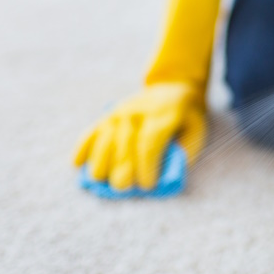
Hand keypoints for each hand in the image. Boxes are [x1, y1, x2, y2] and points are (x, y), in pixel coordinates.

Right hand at [73, 82, 205, 189]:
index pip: (149, 142)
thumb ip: (185, 152)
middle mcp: (138, 112)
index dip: (146, 165)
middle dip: (122, 167)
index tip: (147, 184)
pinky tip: (76, 163)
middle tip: (123, 187)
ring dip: (100, 159)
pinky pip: (92, 130)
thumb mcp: (197, 129)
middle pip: (124, 142)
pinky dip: (82, 146)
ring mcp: (121, 111)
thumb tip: (166, 176)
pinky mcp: (109, 114)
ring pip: (105, 137)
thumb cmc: (187, 117)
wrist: (173, 86)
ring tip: (99, 179)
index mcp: (163, 115)